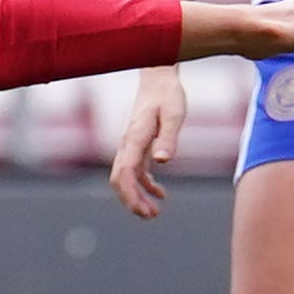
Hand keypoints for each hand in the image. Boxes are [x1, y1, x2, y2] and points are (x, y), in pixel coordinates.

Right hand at [108, 66, 186, 219]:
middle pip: (119, 179)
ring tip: (154, 213)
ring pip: (125, 177)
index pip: (124, 173)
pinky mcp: (138, 145)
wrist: (159, 77)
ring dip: (137, 196)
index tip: (144, 210)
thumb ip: (168, 138)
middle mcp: (127, 144)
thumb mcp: (174, 115)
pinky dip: (144, 185)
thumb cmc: (168, 95)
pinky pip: (135, 171)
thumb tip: (162, 162)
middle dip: (131, 200)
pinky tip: (161, 194)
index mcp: (134, 138)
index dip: (130, 194)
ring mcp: (130, 145)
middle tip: (150, 216)